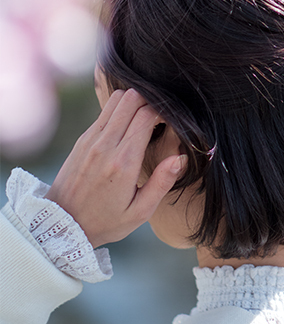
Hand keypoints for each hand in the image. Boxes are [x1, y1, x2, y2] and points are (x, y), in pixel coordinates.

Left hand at [46, 89, 186, 247]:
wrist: (62, 225)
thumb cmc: (106, 221)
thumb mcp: (140, 211)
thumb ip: (162, 183)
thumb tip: (180, 157)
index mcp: (123, 162)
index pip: (147, 115)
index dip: (165, 112)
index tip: (172, 124)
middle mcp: (105, 145)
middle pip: (131, 98)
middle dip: (151, 101)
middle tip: (160, 118)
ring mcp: (91, 139)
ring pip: (117, 98)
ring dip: (135, 102)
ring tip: (145, 120)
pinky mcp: (83, 139)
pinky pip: (106, 111)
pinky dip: (121, 110)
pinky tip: (129, 128)